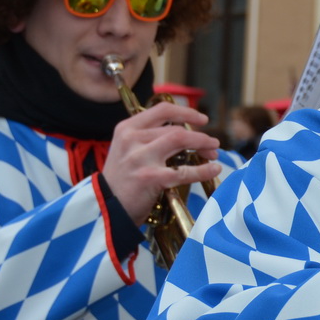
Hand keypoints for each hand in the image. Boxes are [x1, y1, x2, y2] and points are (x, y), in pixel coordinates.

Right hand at [101, 103, 223, 223]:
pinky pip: (184, 171)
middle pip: (175, 128)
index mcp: (127, 129)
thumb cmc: (121, 181)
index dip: (186, 112)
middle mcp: (132, 139)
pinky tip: (213, 170)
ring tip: (214, 153)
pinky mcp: (151, 177)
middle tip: (212, 144)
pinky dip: (203, 170)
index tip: (202, 119)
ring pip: (181, 140)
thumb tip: (185, 134)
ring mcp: (141, 157)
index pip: (161, 110)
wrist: (105, 208)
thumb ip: (148, 138)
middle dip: (200, 135)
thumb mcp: (126, 151)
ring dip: (203, 144)